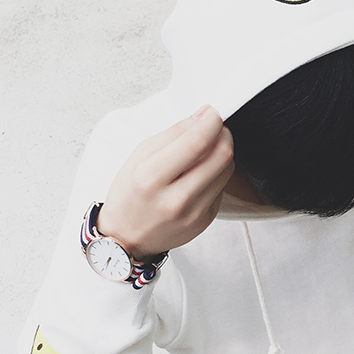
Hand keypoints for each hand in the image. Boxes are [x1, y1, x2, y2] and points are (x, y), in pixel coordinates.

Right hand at [97, 105, 234, 259]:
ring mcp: (194, 213)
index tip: (212, 114)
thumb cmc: (129, 195)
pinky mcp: (205, 220)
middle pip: (221, 156)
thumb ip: (172, 134)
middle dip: (223, 134)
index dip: (212, 122)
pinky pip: (222, 188)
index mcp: (152, 178)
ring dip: (222, 153)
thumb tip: (201, 117)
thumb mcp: (139, 157)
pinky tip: (200, 174)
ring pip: (227, 171)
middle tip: (215, 128)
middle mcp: (175, 198)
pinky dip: (216, 174)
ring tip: (206, 150)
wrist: (127, 239)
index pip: (196, 142)